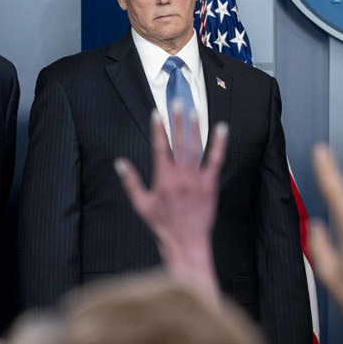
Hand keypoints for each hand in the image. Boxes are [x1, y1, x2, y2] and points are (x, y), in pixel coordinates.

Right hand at [114, 107, 227, 300]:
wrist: (186, 242)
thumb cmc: (162, 225)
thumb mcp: (141, 204)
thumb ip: (131, 182)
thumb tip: (120, 162)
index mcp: (163, 179)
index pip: (160, 148)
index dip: (158, 129)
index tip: (157, 113)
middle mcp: (180, 176)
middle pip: (179, 143)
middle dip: (178, 120)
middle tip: (178, 101)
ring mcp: (197, 179)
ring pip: (196, 148)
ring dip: (195, 127)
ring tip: (194, 109)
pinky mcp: (211, 184)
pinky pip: (216, 160)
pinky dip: (220, 143)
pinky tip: (222, 128)